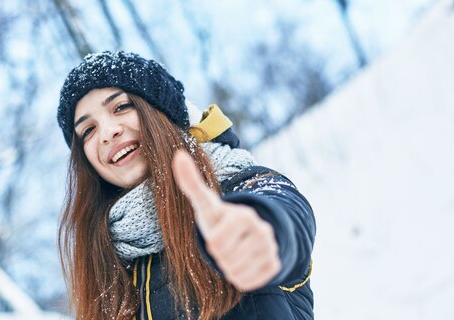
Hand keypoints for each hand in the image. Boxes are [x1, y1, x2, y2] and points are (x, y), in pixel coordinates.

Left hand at [171, 150, 280, 290]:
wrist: (245, 233)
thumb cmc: (219, 219)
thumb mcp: (205, 204)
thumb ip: (191, 182)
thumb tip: (178, 155)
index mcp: (244, 215)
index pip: (217, 245)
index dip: (212, 243)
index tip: (219, 232)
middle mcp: (262, 230)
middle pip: (226, 260)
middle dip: (220, 256)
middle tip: (226, 243)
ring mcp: (271, 248)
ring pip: (237, 273)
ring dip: (229, 267)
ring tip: (234, 252)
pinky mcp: (275, 265)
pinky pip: (249, 283)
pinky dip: (242, 278)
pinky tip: (244, 262)